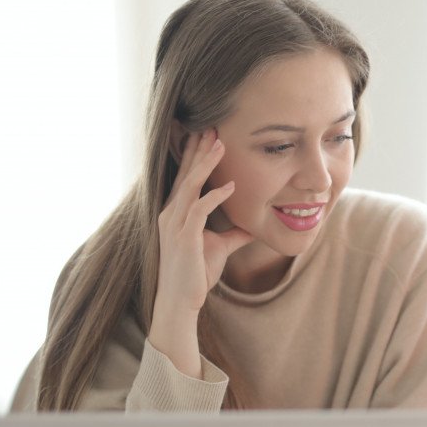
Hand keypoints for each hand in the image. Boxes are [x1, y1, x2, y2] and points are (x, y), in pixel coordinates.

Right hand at [150, 129, 253, 376]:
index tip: (208, 134)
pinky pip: (198, 210)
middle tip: (211, 126)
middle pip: (184, 173)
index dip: (195, 155)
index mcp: (176, 212)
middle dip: (198, 149)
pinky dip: (215, 196)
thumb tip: (256, 226)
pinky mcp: (183, 237)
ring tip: (220, 145)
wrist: (180, 301)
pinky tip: (232, 186)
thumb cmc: (196, 274)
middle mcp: (170, 213)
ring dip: (206, 164)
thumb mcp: (220, 247)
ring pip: (189, 185)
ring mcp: (174, 224)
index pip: (185, 176)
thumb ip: (235, 233)